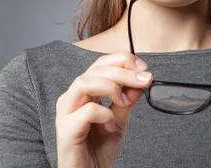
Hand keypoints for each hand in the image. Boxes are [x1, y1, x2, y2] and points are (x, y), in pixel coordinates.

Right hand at [55, 52, 151, 167]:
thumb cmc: (98, 150)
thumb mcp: (119, 121)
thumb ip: (126, 101)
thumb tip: (140, 81)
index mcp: (83, 92)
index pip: (100, 64)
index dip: (122, 61)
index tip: (143, 68)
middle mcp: (71, 98)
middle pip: (94, 70)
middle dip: (123, 72)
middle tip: (144, 79)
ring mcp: (66, 113)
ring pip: (84, 83)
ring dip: (111, 86)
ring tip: (124, 101)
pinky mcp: (66, 130)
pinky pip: (87, 111)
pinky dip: (105, 114)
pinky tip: (111, 125)